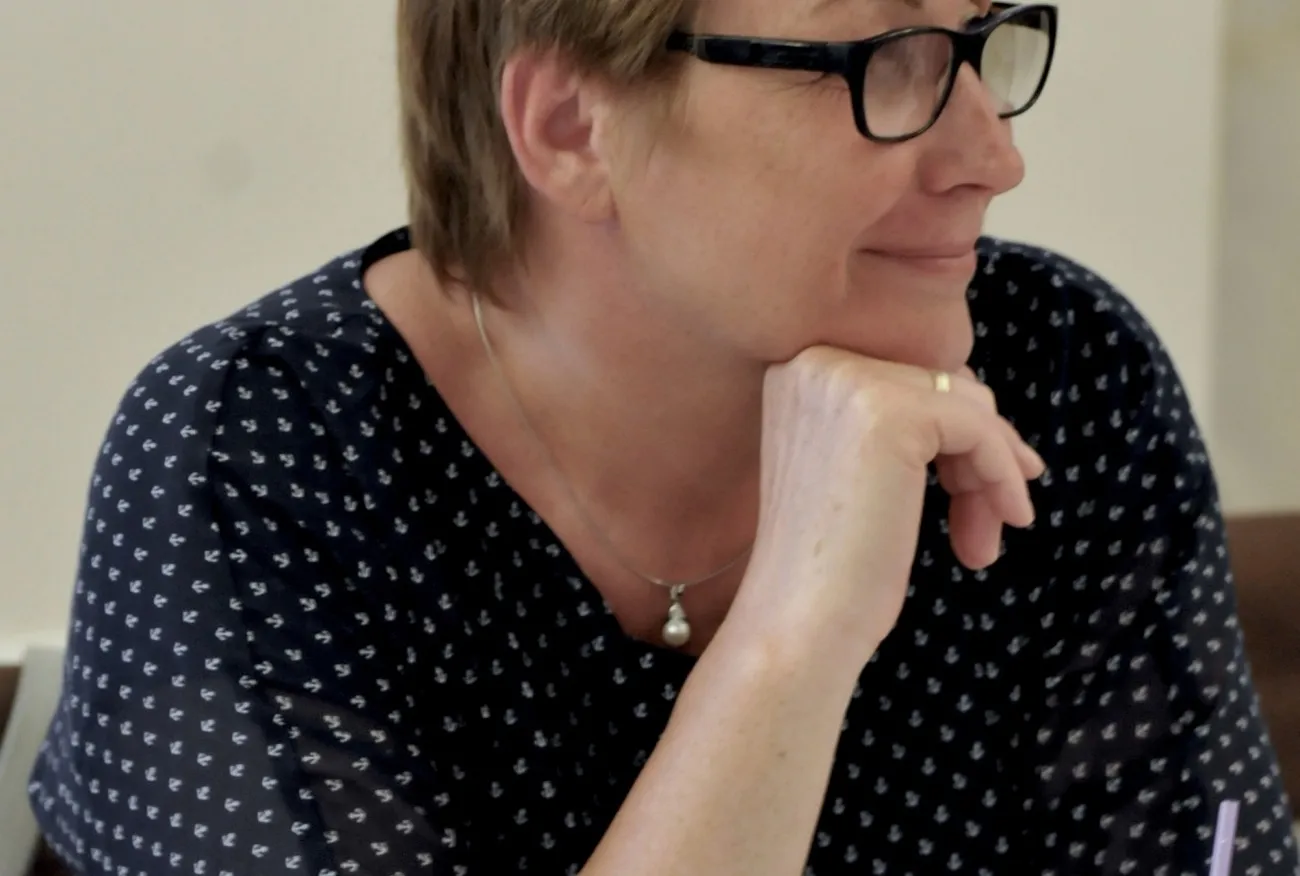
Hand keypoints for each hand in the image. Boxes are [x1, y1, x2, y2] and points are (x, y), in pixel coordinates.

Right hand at [724, 346, 1043, 666]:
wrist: (797, 623)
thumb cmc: (828, 567)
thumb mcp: (855, 469)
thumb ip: (895, 422)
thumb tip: (985, 400)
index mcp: (798, 370)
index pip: (906, 374)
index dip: (951, 430)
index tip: (974, 487)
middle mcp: (816, 362)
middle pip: (940, 384)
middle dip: (976, 453)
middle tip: (990, 522)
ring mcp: (849, 382)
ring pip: (966, 403)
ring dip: (992, 469)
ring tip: (986, 538)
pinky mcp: (891, 413)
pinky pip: (979, 428)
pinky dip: (1003, 474)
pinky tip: (1007, 521)